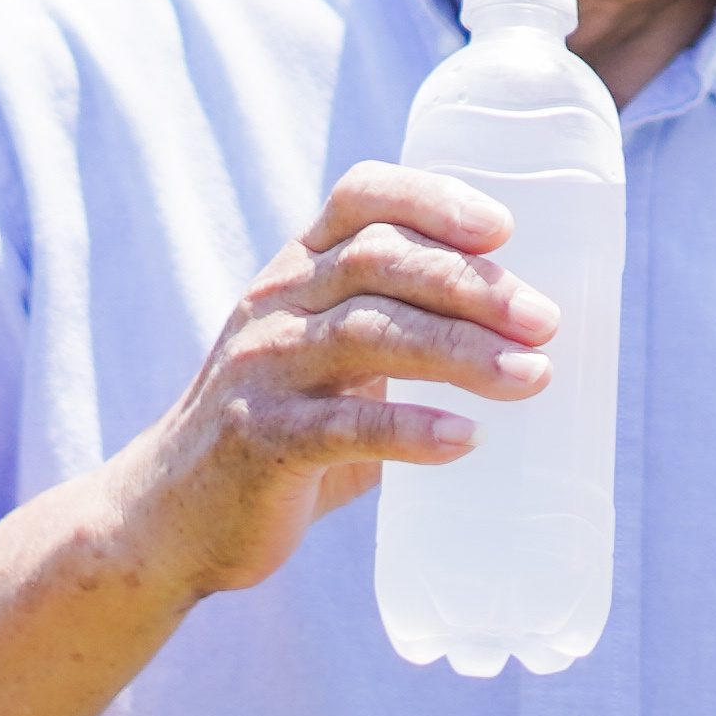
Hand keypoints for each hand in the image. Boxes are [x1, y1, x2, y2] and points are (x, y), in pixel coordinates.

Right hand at [102, 165, 551, 604]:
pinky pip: (343, 427)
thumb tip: (530, 343)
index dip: (432, 199)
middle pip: (380, 263)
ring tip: (533, 378)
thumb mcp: (327, 362)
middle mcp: (275, 304)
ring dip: (461, 352)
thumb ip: (397, 337)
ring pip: (369, 336)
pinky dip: (412, 430)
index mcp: (297, 270)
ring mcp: (262, 370)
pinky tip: (467, 439)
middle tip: (545, 321)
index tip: (503, 227)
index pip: (360, 197)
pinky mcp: (259, 441)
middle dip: (472, 285)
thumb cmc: (281, 431)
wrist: (170, 518)